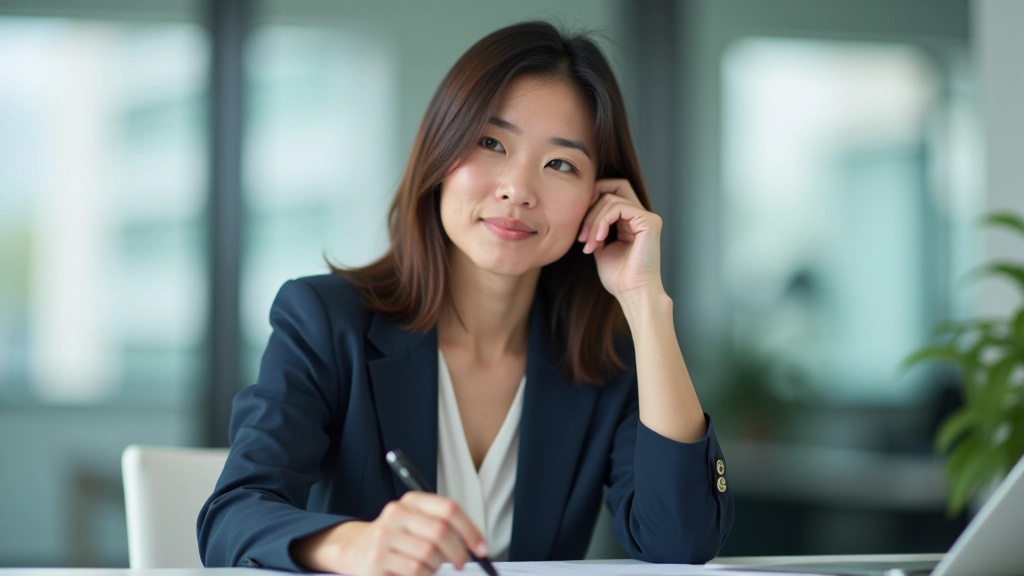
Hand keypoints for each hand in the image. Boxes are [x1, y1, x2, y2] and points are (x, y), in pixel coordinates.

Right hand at [291, 492, 488, 575]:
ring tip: (430, 566)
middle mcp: (395, 514)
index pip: (449, 509)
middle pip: (440, 532)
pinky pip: (415, 571)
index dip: (470, 530)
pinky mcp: (376, 561)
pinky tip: (417, 572)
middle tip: (462, 563)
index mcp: (411, 501)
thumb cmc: (397, 538)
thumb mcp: (417, 523)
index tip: (482, 548)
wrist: (355, 549)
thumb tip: (478, 546)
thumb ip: (445, 527)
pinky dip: (424, 575)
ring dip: (437, 567)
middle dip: (458, 552)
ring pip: (428, 555)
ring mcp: (383, 537)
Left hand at [577, 178, 663, 300]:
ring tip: (588, 244)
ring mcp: (647, 217)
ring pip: (611, 198)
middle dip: (590, 206)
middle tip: (580, 235)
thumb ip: (596, 228)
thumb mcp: (601, 247)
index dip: (592, 199)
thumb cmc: (618, 277)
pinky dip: (602, 221)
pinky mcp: (649, 221)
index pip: (612, 192)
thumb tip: (583, 213)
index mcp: (632, 221)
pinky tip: (598, 240)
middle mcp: (642, 216)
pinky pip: (618, 207)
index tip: (578, 224)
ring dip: (593, 221)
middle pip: (613, 187)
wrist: (632, 294)